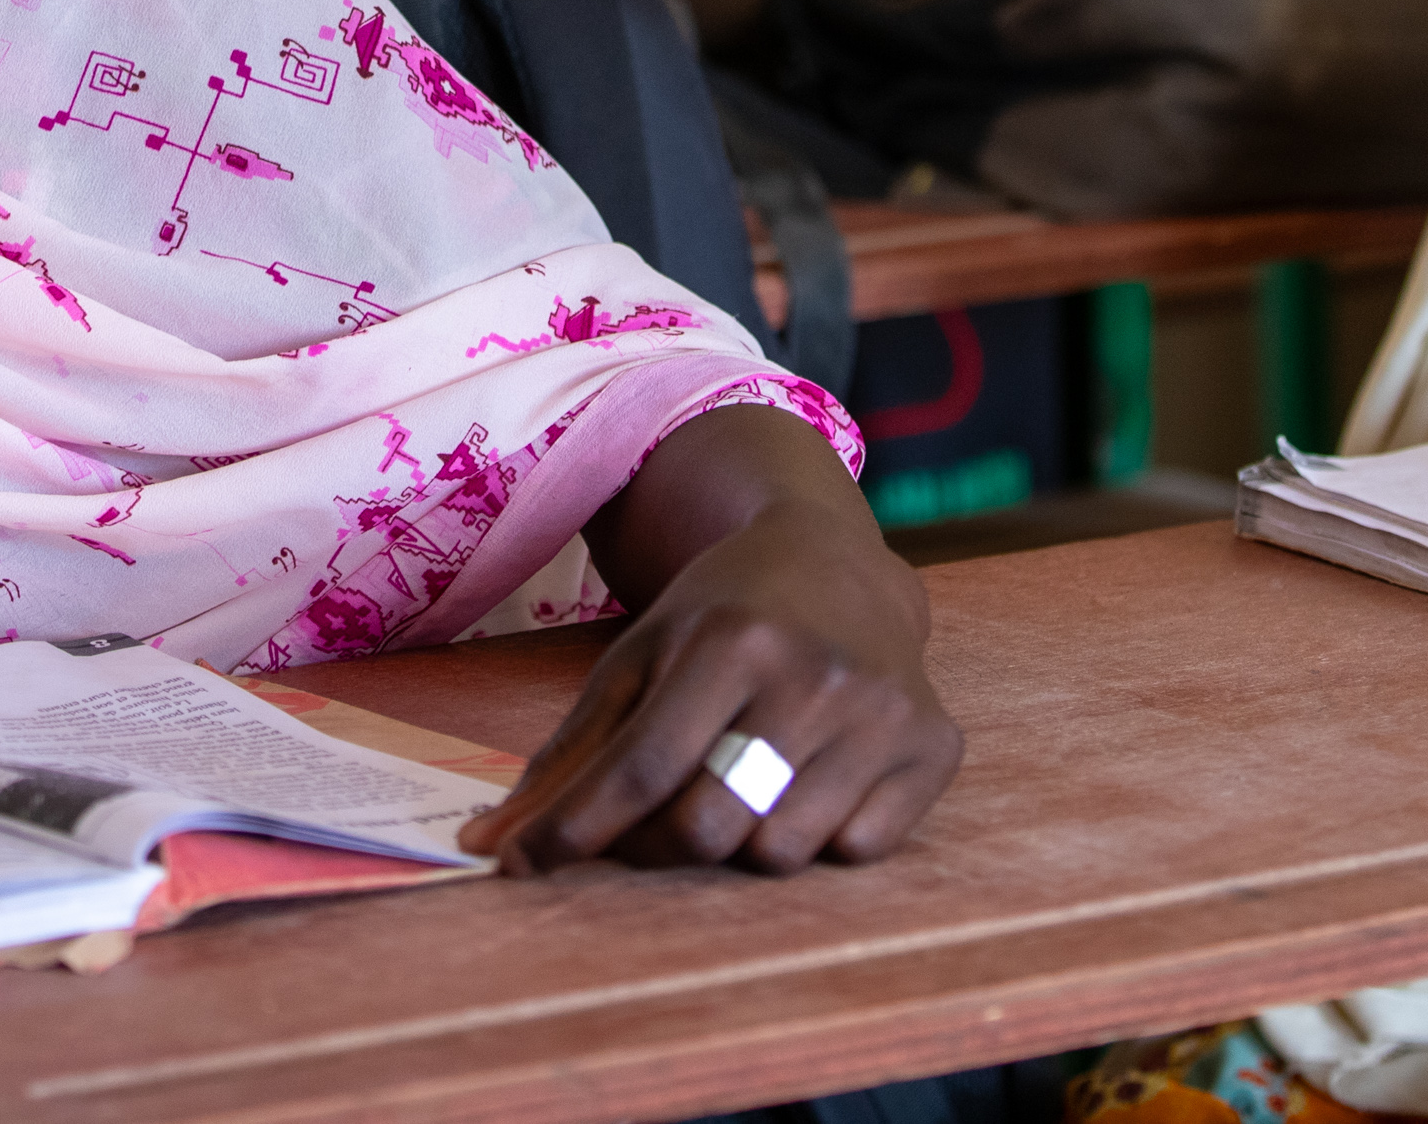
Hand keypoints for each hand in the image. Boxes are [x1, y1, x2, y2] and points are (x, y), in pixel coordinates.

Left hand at [461, 493, 958, 874]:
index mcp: (735, 639)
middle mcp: (817, 675)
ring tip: (737, 783)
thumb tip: (493, 843)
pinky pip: (855, 852)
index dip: (575, 830)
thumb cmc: (724, 614)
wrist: (839, 562)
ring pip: (781, 853)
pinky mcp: (934, 747)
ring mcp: (884, 714)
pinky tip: (808, 779)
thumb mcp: (638, 656)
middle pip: (709, 825)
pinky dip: (818, 837)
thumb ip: (572, 753)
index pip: (644, 768)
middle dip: (655, 845)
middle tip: (644, 826)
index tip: (519, 864)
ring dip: (740, 842)